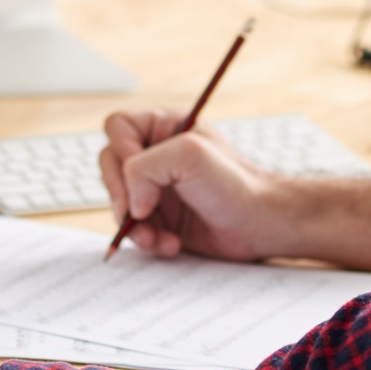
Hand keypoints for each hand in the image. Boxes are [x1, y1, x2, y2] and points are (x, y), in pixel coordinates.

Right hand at [97, 109, 286, 260]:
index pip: (118, 127)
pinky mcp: (160, 216)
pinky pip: (133, 228)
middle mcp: (157, 154)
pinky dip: (147, 240)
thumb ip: (143, 168)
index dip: (121, 150)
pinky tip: (170, 243)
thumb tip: (130, 204)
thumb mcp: (188, 157)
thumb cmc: (236, 184)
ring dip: (134, 225)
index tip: (138, 174)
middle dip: (122, 195)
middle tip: (138, 213)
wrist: (261, 225)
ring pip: (118, 201)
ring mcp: (157, 186)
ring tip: (157, 236)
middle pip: (110, 166)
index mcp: (165, 126)